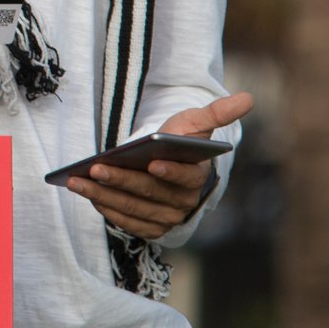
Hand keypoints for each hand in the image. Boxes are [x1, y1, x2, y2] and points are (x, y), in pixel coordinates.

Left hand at [64, 92, 253, 239]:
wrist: (170, 164)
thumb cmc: (181, 140)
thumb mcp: (196, 122)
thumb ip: (218, 113)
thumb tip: (249, 98)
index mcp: (198, 176)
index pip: (186, 177)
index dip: (171, 172)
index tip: (153, 163)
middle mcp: (184, 203)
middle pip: (151, 194)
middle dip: (122, 181)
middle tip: (97, 168)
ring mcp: (167, 219)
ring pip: (134, 209)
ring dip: (105, 196)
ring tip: (79, 181)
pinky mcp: (151, 228)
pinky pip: (127, 223)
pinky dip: (107, 210)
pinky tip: (88, 195)